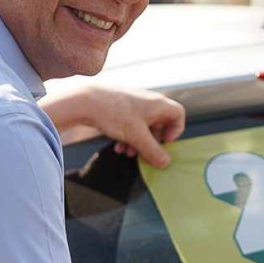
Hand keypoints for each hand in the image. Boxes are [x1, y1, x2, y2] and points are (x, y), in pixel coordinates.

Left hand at [40, 84, 184, 167]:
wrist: (84, 100)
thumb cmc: (114, 114)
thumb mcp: (136, 137)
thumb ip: (153, 151)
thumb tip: (165, 162)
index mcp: (158, 104)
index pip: (178, 115)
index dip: (176, 130)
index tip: (165, 142)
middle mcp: (148, 101)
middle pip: (160, 123)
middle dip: (152, 142)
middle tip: (144, 154)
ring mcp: (134, 103)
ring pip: (144, 126)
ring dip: (139, 142)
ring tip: (127, 153)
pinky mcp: (121, 107)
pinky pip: (131, 124)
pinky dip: (128, 136)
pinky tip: (118, 146)